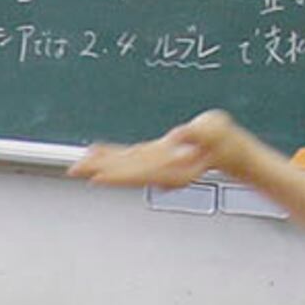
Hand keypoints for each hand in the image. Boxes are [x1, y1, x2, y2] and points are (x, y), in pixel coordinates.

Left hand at [69, 108, 273, 191]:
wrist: (229, 147)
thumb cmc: (223, 138)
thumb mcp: (216, 129)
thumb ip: (199, 133)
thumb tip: (179, 137)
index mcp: (174, 166)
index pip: (140, 171)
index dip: (117, 172)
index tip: (98, 175)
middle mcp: (161, 168)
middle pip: (125, 171)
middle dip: (99, 170)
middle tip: (75, 170)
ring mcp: (156, 163)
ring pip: (123, 166)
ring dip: (99, 165)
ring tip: (77, 165)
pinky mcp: (153, 155)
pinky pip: (127, 157)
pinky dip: (110, 155)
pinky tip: (94, 152)